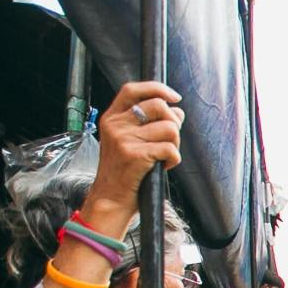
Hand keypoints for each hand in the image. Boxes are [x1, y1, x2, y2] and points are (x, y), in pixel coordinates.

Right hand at [84, 81, 183, 230]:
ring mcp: (124, 139)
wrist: (111, 198)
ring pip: (170, 128)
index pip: (133, 89)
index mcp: (112, 117)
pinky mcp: (134, 155)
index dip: (157, 88)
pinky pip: (170, 149)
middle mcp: (115, 124)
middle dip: (174, 122)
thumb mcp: (128, 140)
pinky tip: (163, 166)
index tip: (174, 97)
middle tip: (170, 140)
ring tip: (164, 156)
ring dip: (175, 144)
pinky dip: (174, 159)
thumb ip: (147, 122)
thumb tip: (177, 110)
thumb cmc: (124, 171)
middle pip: (159, 106)